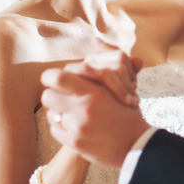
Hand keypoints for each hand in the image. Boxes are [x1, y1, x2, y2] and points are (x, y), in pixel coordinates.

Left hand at [40, 47, 150, 168]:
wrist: (137, 144)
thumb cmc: (128, 111)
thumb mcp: (122, 84)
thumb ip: (107, 62)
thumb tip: (96, 39)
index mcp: (95, 91)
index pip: (58, 77)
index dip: (52, 77)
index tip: (56, 79)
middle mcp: (83, 108)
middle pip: (47, 96)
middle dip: (52, 95)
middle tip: (62, 97)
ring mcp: (78, 127)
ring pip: (51, 114)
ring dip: (58, 112)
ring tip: (72, 113)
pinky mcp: (74, 143)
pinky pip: (55, 131)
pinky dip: (62, 128)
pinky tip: (75, 127)